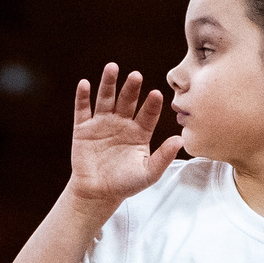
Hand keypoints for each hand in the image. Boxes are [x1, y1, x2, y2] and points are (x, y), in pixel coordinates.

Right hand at [68, 64, 181, 209]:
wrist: (98, 194)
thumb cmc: (125, 184)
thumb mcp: (148, 174)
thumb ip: (163, 157)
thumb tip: (180, 140)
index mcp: (140, 132)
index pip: (148, 114)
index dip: (151, 105)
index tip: (156, 94)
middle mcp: (122, 123)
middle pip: (128, 100)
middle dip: (131, 88)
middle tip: (136, 76)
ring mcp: (102, 123)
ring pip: (106, 99)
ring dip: (108, 83)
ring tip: (112, 68)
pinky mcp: (83, 128)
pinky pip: (82, 109)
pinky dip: (83, 97)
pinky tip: (84, 84)